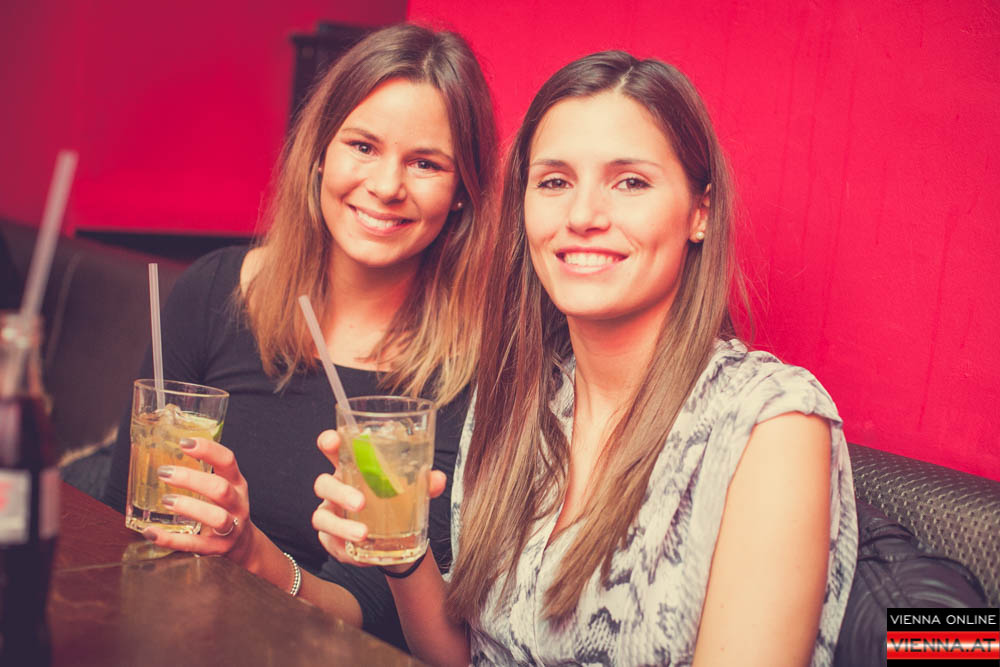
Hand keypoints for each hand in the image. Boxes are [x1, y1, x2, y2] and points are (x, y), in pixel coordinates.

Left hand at [141, 437, 255, 564]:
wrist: (243, 544)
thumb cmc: (224, 508)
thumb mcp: (224, 487)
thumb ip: (203, 473)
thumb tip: (163, 451)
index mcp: (236, 483)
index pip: (227, 460)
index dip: (207, 450)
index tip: (184, 442)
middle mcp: (237, 503)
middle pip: (220, 488)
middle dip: (191, 479)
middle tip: (164, 472)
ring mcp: (231, 527)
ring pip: (216, 517)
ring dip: (190, 507)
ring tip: (166, 501)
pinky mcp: (218, 548)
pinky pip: (195, 544)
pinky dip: (171, 539)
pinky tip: (151, 532)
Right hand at [312, 429, 445, 564]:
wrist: (396, 539)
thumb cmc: (396, 502)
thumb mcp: (411, 491)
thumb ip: (423, 483)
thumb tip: (437, 479)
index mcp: (352, 468)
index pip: (334, 450)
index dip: (329, 442)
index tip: (333, 441)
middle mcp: (336, 489)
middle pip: (324, 484)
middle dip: (339, 491)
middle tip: (361, 502)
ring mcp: (330, 515)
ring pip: (321, 517)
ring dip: (341, 525)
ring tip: (363, 534)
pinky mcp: (331, 540)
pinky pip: (330, 544)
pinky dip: (345, 548)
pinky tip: (362, 553)